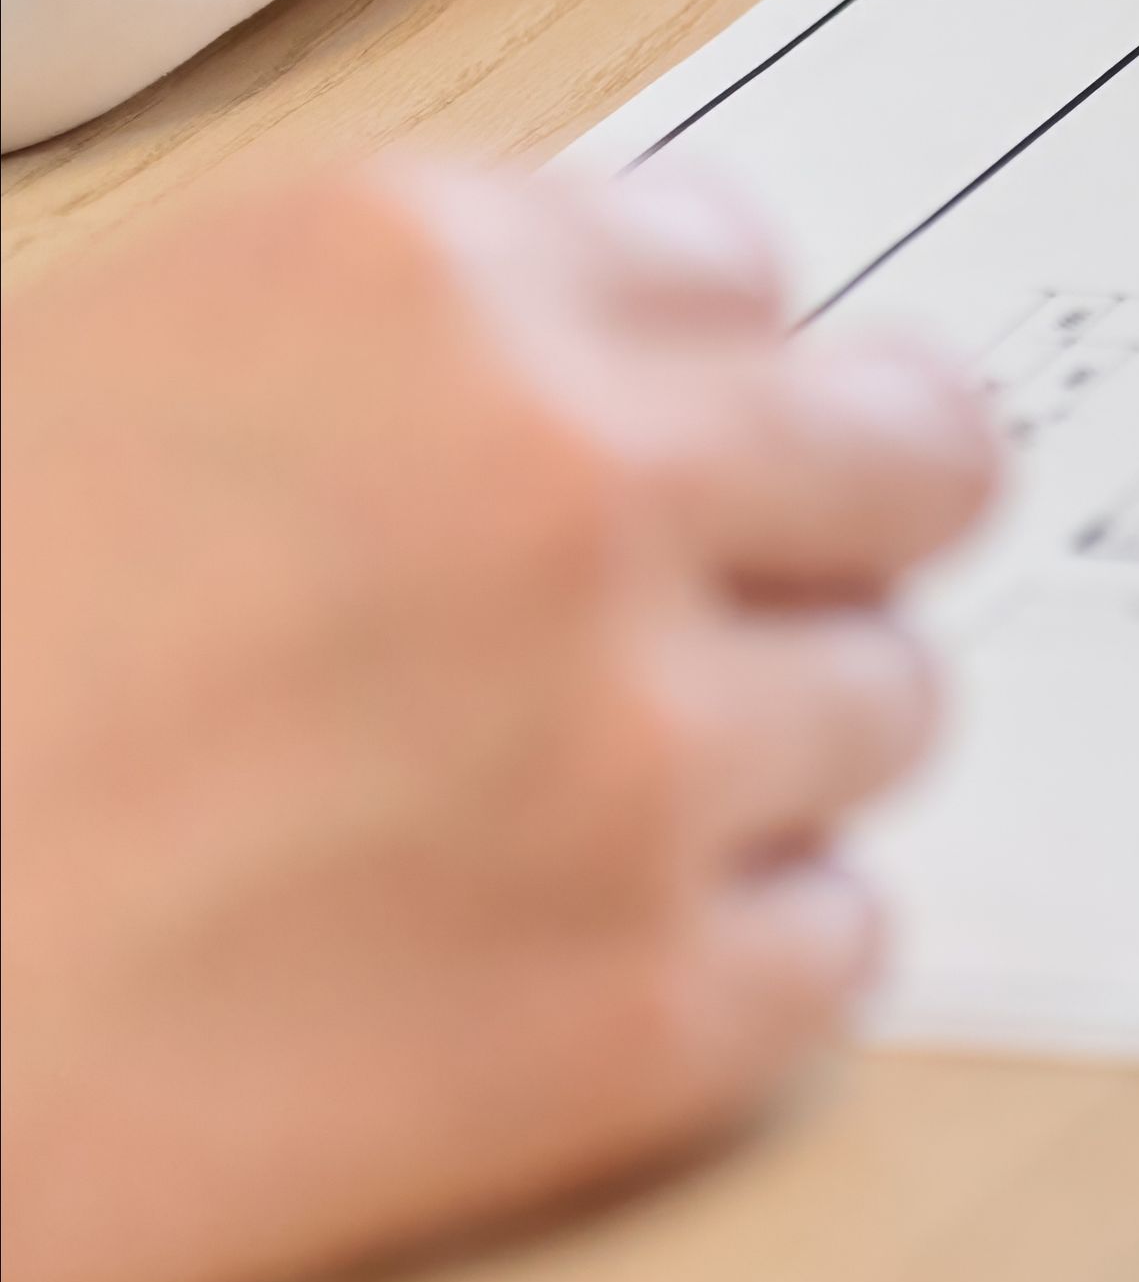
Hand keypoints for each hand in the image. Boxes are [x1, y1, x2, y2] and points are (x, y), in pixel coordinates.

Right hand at [0, 164, 1000, 1281]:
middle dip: (808, 530)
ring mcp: (637, 757)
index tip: (623, 443)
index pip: (751, 265)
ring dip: (754, 754)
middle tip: (690, 612)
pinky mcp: (646, 1016)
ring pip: (882, 706)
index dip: (681, 371)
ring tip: (532, 815)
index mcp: (423, 281)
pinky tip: (530, 968)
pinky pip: (836, 943)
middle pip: (912, 462)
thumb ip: (384, 357)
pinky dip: (722, 961)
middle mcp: (573, 484)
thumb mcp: (84, 384)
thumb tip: (613, 368)